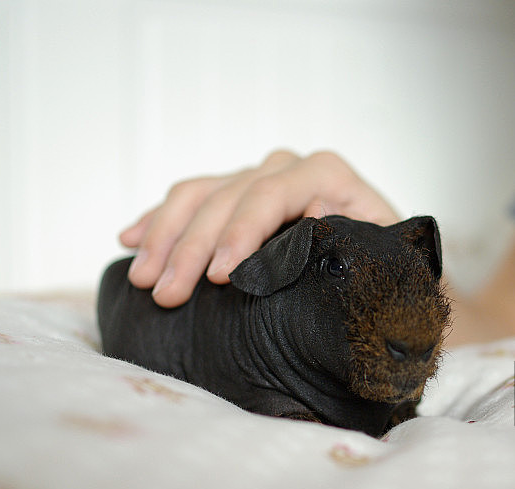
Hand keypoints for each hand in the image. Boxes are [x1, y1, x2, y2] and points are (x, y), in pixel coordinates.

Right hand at [119, 150, 398, 307]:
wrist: (380, 270)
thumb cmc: (384, 270)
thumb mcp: (384, 260)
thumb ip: (361, 242)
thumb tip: (319, 216)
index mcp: (328, 176)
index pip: (274, 194)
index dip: (241, 232)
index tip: (219, 278)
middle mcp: (289, 168)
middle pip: (227, 196)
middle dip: (192, 247)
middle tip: (166, 293)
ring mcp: (258, 178)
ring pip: (199, 194)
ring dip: (165, 235)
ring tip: (143, 279)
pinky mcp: (237, 195)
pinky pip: (189, 199)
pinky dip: (159, 220)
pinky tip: (130, 240)